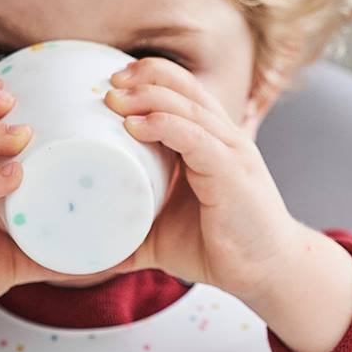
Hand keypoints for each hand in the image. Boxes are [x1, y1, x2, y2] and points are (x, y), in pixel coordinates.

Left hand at [106, 58, 351, 351]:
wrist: (266, 274)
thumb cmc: (220, 248)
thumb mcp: (162, 236)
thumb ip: (128, 235)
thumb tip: (85, 253)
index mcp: (209, 141)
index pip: (181, 90)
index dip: (147, 77)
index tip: (109, 83)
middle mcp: (222, 138)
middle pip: (182, 87)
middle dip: (142, 78)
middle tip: (105, 85)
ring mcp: (230, 152)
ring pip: (187, 107)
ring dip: (146, 97)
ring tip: (111, 98)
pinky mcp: (232, 173)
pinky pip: (195, 138)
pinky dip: (164, 126)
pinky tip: (134, 126)